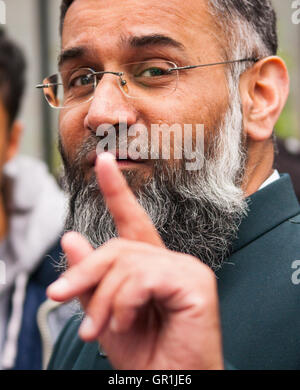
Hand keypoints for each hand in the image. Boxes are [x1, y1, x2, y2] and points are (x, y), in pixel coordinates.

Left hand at [47, 153, 223, 369]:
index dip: (116, 189)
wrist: (169, 384)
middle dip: (84, 273)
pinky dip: (123, 302)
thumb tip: (71, 237)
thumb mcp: (104, 312)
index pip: (132, 219)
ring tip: (98, 329)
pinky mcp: (195, 281)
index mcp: (152, 266)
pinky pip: (143, 277)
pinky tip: (126, 321)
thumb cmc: (144, 355)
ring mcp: (186, 268)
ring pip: (126, 262)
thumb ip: (90, 277)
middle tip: (58, 296)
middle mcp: (171, 260)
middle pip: (117, 246)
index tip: (103, 162)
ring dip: (102, 299)